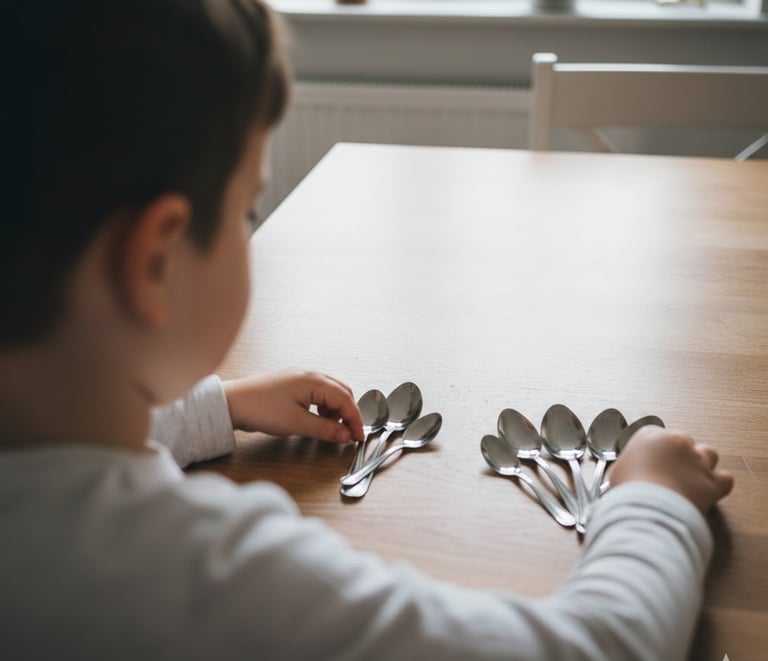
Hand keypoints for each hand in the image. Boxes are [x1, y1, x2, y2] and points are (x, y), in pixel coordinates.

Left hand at [222, 370, 364, 442]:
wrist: (232, 403)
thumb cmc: (261, 409)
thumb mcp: (297, 424)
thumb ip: (325, 429)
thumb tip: (345, 434)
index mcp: (314, 381)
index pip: (345, 399)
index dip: (355, 419)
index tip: (358, 437)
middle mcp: (310, 375)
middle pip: (341, 393)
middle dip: (348, 413)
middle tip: (350, 434)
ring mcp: (300, 378)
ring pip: (330, 393)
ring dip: (336, 410)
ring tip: (333, 429)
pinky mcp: (292, 384)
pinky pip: (317, 393)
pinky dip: (324, 407)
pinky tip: (318, 420)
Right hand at [610, 426, 733, 513]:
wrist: (647, 510)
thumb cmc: (627, 491)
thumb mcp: (616, 474)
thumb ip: (626, 467)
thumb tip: (628, 475)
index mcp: (650, 435)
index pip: (656, 435)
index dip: (655, 451)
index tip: (651, 463)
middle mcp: (676, 442)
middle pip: (683, 442)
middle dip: (678, 456)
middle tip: (668, 474)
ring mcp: (697, 460)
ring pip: (708, 453)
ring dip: (702, 464)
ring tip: (689, 480)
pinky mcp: (712, 481)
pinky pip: (725, 478)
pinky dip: (719, 484)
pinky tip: (708, 492)